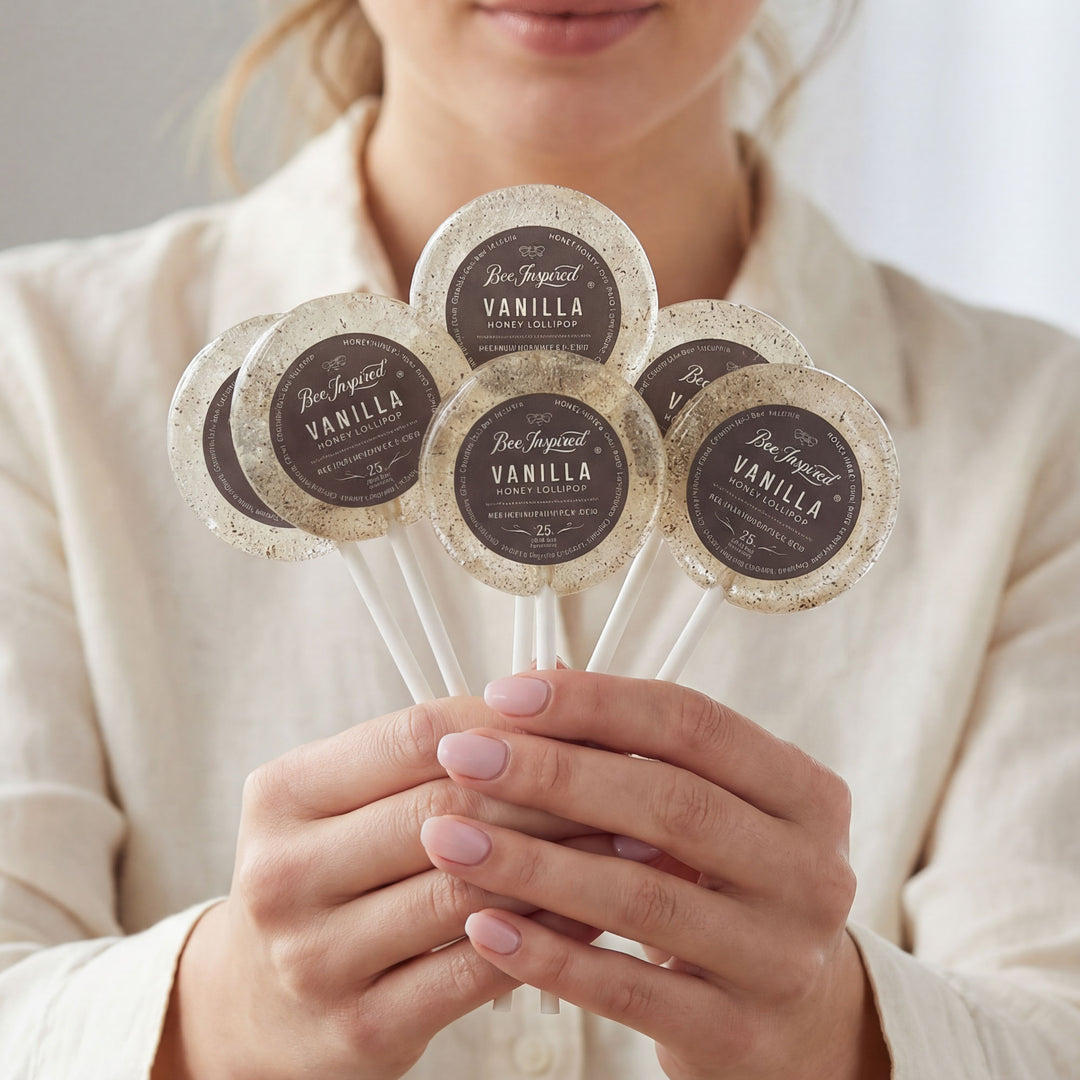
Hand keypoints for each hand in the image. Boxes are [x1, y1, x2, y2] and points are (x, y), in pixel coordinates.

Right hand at [153, 695, 599, 1079]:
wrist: (257, 1006)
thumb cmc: (328, 878)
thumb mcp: (345, 801)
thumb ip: (431, 748)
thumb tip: (550, 681)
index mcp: (282, 796)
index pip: (416, 735)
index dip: (509, 723)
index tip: (577, 719)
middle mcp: (284, 874)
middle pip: (446, 808)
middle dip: (549, 791)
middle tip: (624, 780)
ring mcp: (316, 959)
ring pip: (468, 891)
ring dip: (562, 862)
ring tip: (626, 840)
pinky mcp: (361, 1029)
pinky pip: (477, 971)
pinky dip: (545, 936)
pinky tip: (590, 913)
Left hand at [419, 671, 890, 1079]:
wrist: (800, 1020)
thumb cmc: (734, 886)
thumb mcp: (717, 809)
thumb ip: (639, 751)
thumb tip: (533, 683)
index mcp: (806, 794)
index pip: (694, 723)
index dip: (596, 703)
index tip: (506, 695)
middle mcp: (810, 871)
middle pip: (670, 803)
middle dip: (553, 774)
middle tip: (463, 757)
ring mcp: (779, 957)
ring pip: (642, 896)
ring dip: (533, 863)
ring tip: (451, 837)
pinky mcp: (737, 1034)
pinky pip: (627, 990)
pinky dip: (549, 953)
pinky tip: (483, 927)